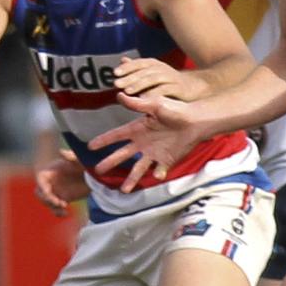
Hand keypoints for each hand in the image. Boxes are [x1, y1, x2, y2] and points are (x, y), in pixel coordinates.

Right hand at [34, 149, 89, 215]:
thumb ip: (71, 156)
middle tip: (58, 203)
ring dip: (53, 206)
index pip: (40, 179)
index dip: (42, 187)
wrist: (95, 175)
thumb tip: (61, 152)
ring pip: (47, 202)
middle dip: (46, 199)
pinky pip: (55, 208)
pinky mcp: (63, 199)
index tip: (49, 194)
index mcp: (52, 170)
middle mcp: (52, 181)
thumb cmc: (86, 163)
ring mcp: (56, 191)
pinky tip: (66, 213)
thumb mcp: (80, 160)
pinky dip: (58, 212)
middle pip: (40, 192)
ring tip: (64, 206)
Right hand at [87, 92, 203, 191]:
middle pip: (122, 155)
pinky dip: (158, 174)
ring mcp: (154, 153)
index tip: (89, 147)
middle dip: (110, 163)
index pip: (116, 136)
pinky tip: (157, 175)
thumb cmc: (176, 110)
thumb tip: (119, 95)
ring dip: (131, 179)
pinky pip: (159, 170)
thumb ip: (137, 104)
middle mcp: (143, 143)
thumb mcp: (155, 104)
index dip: (103, 141)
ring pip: (138, 169)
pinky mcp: (166, 160)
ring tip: (123, 190)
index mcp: (138, 129)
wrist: (196, 121)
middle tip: (97, 171)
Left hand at [113, 57, 204, 100]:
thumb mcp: (153, 73)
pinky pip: (165, 90)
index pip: (139, 63)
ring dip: (139, 85)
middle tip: (117, 84)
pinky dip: (154, 94)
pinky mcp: (178, 88)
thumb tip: (122, 60)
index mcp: (155, 65)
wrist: (195, 87)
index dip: (127, 67)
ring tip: (128, 91)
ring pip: (153, 79)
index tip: (115, 73)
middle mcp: (162, 69)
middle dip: (129, 77)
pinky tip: (145, 99)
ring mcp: (171, 78)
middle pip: (144, 71)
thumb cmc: (170, 82)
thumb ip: (138, 69)